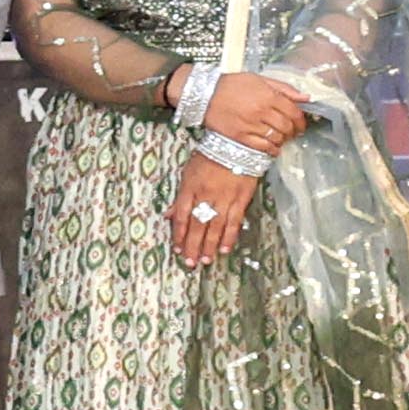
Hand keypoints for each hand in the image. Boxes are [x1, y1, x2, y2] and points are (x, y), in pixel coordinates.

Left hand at [169, 149, 256, 272]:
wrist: (237, 146)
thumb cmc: (208, 158)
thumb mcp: (187, 173)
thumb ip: (179, 197)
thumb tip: (168, 216)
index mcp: (189, 189)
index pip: (181, 216)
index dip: (179, 235)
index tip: (177, 249)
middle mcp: (205, 196)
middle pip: (197, 225)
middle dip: (193, 246)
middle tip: (190, 263)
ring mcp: (224, 199)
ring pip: (215, 227)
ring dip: (209, 246)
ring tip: (205, 260)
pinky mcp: (240, 200)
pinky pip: (234, 222)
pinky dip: (229, 237)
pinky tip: (224, 249)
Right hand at [195, 70, 308, 152]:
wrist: (204, 94)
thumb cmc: (232, 85)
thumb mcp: (259, 79)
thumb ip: (284, 88)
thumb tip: (306, 97)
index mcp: (268, 96)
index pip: (294, 111)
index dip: (301, 120)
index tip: (301, 124)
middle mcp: (261, 111)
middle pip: (287, 126)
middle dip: (294, 131)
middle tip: (293, 133)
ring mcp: (250, 125)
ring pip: (276, 137)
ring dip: (283, 140)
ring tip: (282, 138)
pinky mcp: (240, 136)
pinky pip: (262, 146)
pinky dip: (271, 149)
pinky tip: (272, 148)